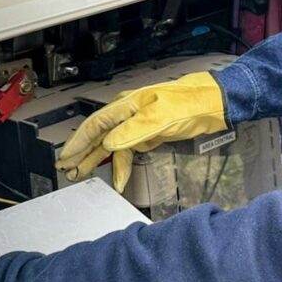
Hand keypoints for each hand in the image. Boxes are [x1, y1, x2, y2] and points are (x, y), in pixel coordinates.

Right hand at [55, 72, 227, 192]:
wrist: (215, 103)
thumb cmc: (191, 104)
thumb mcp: (160, 118)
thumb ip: (133, 131)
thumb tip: (108, 144)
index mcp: (127, 105)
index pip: (95, 125)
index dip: (78, 142)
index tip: (65, 158)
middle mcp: (129, 114)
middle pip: (99, 135)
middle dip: (82, 153)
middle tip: (67, 169)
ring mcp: (140, 124)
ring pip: (112, 145)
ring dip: (98, 160)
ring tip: (82, 174)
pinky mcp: (151, 134)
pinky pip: (129, 151)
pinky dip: (122, 165)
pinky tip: (118, 178)